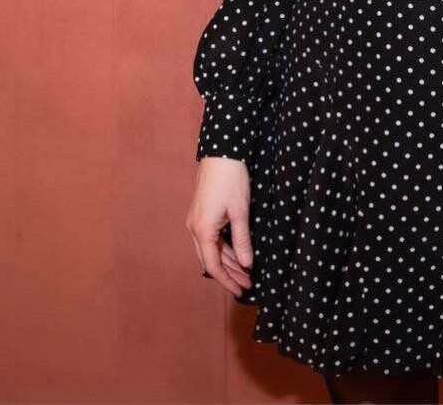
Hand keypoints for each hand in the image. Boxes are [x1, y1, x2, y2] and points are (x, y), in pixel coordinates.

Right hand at [187, 156, 253, 296]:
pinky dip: (224, 248)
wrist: (221, 153)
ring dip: (228, 261)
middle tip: (247, 283)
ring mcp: (197, 221)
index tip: (241, 290)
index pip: (213, 266)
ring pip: (211, 249)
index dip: (227, 280)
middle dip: (229, 274)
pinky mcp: (201, 214)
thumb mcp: (240, 211)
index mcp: (202, 230)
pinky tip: (237, 254)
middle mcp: (194, 228)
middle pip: (211, 260)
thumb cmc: (231, 179)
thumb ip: (242, 240)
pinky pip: (211, 238)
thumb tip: (246, 264)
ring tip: (246, 272)